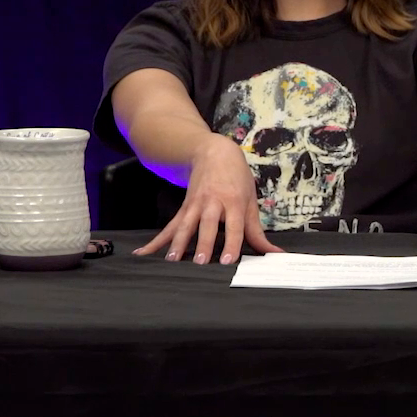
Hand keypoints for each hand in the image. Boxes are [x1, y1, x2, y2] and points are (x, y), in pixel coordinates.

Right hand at [133, 133, 281, 264]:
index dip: (231, 243)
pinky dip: (156, 241)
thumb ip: (258, 232)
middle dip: (203, 244)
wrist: (214, 153)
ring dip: (177, 243)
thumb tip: (275, 254)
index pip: (235, 226)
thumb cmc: (237, 180)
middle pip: (207, 225)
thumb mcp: (252, 201)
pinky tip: (142, 253)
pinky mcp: (184, 209)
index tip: (228, 260)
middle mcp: (214, 203)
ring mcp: (195, 205)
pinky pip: (169, 226)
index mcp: (235, 202)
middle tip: (200, 263)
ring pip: (185, 226)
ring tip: (171, 261)